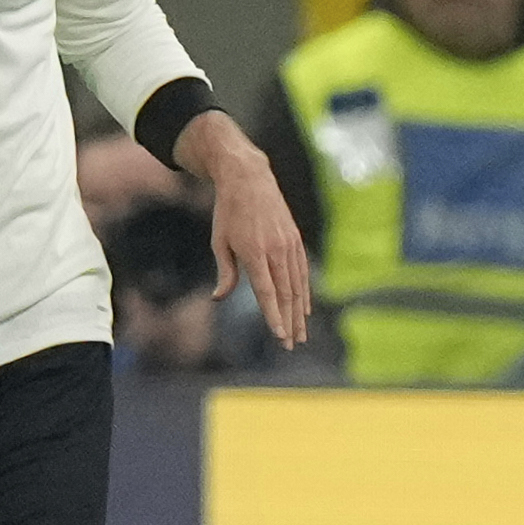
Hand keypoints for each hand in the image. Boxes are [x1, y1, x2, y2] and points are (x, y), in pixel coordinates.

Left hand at [174, 112, 311, 348]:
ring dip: (299, 312)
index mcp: (254, 252)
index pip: (266, 292)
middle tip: (290, 345)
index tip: (279, 336)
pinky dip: (304, 291)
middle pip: (285, 294)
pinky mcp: (295, 239)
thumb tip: (219, 298)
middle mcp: (275, 250)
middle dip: (288, 322)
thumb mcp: (219, 241)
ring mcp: (288, 244)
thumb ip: (225, 272)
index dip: (273, 316)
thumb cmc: (228, 213)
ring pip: (297, 285)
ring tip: (300, 334)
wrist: (248, 179)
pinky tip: (304, 308)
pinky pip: (302, 271)